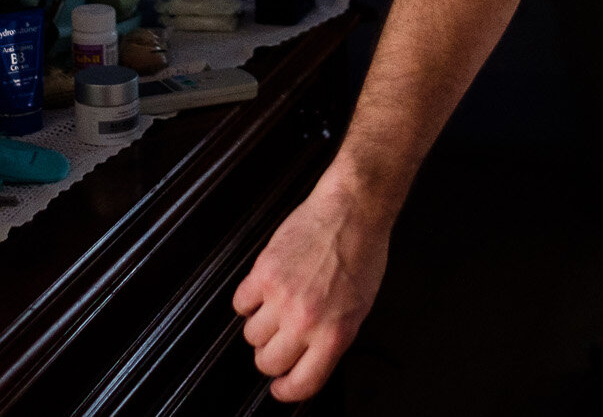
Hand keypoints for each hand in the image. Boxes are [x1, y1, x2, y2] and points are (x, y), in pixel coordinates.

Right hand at [232, 166, 391, 401]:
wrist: (351, 211)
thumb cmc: (363, 255)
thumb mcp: (359, 309)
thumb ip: (331, 339)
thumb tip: (307, 360)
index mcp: (335, 334)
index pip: (301, 384)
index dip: (286, 391)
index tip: (281, 387)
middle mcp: (306, 320)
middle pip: (268, 362)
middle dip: (270, 358)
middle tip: (276, 344)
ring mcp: (282, 296)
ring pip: (250, 335)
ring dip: (258, 328)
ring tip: (272, 311)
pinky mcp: (264, 272)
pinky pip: (239, 303)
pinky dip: (247, 301)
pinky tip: (261, 292)